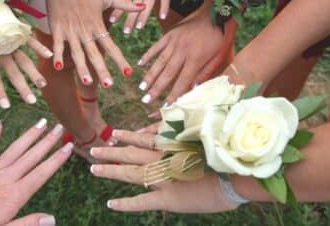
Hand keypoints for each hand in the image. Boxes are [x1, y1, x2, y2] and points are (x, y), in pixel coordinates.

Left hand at [0, 37, 52, 108]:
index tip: (6, 106)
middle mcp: (0, 52)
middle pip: (14, 74)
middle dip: (23, 88)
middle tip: (32, 101)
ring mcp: (10, 41)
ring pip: (25, 60)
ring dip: (34, 73)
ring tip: (43, 85)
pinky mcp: (17, 30)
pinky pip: (30, 40)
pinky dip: (39, 47)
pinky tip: (48, 56)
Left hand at [0, 118, 70, 225]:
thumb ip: (27, 224)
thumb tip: (52, 219)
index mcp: (14, 196)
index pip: (41, 174)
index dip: (56, 160)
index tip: (69, 146)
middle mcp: (4, 179)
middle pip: (31, 157)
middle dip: (47, 142)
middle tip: (60, 127)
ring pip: (13, 149)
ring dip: (28, 136)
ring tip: (41, 123)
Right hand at [46, 0, 141, 86]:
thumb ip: (125, 4)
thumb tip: (143, 6)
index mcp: (98, 24)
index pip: (111, 46)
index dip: (119, 59)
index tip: (128, 72)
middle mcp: (85, 30)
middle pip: (95, 53)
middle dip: (102, 70)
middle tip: (109, 85)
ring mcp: (70, 30)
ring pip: (77, 52)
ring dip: (82, 67)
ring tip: (87, 81)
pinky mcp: (57, 27)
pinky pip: (57, 44)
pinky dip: (57, 55)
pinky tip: (58, 67)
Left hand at [89, 129, 236, 212]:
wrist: (236, 177)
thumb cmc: (227, 156)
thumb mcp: (208, 139)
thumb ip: (190, 134)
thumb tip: (176, 126)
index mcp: (174, 145)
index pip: (145, 138)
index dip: (129, 136)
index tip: (115, 134)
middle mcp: (164, 159)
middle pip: (131, 154)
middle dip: (111, 152)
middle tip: (93, 150)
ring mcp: (164, 179)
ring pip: (130, 173)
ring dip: (111, 170)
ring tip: (94, 168)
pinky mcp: (168, 199)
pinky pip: (142, 201)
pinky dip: (125, 203)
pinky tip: (111, 203)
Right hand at [137, 0, 235, 104]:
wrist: (215, 13)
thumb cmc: (219, 37)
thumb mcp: (218, 56)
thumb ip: (205, 73)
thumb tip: (193, 89)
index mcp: (196, 58)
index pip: (182, 81)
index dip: (174, 95)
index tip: (165, 106)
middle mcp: (183, 51)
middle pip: (167, 73)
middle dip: (156, 88)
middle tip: (146, 100)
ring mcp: (175, 41)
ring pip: (160, 61)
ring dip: (150, 75)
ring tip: (142, 87)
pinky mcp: (170, 33)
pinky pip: (157, 46)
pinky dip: (148, 54)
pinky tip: (140, 63)